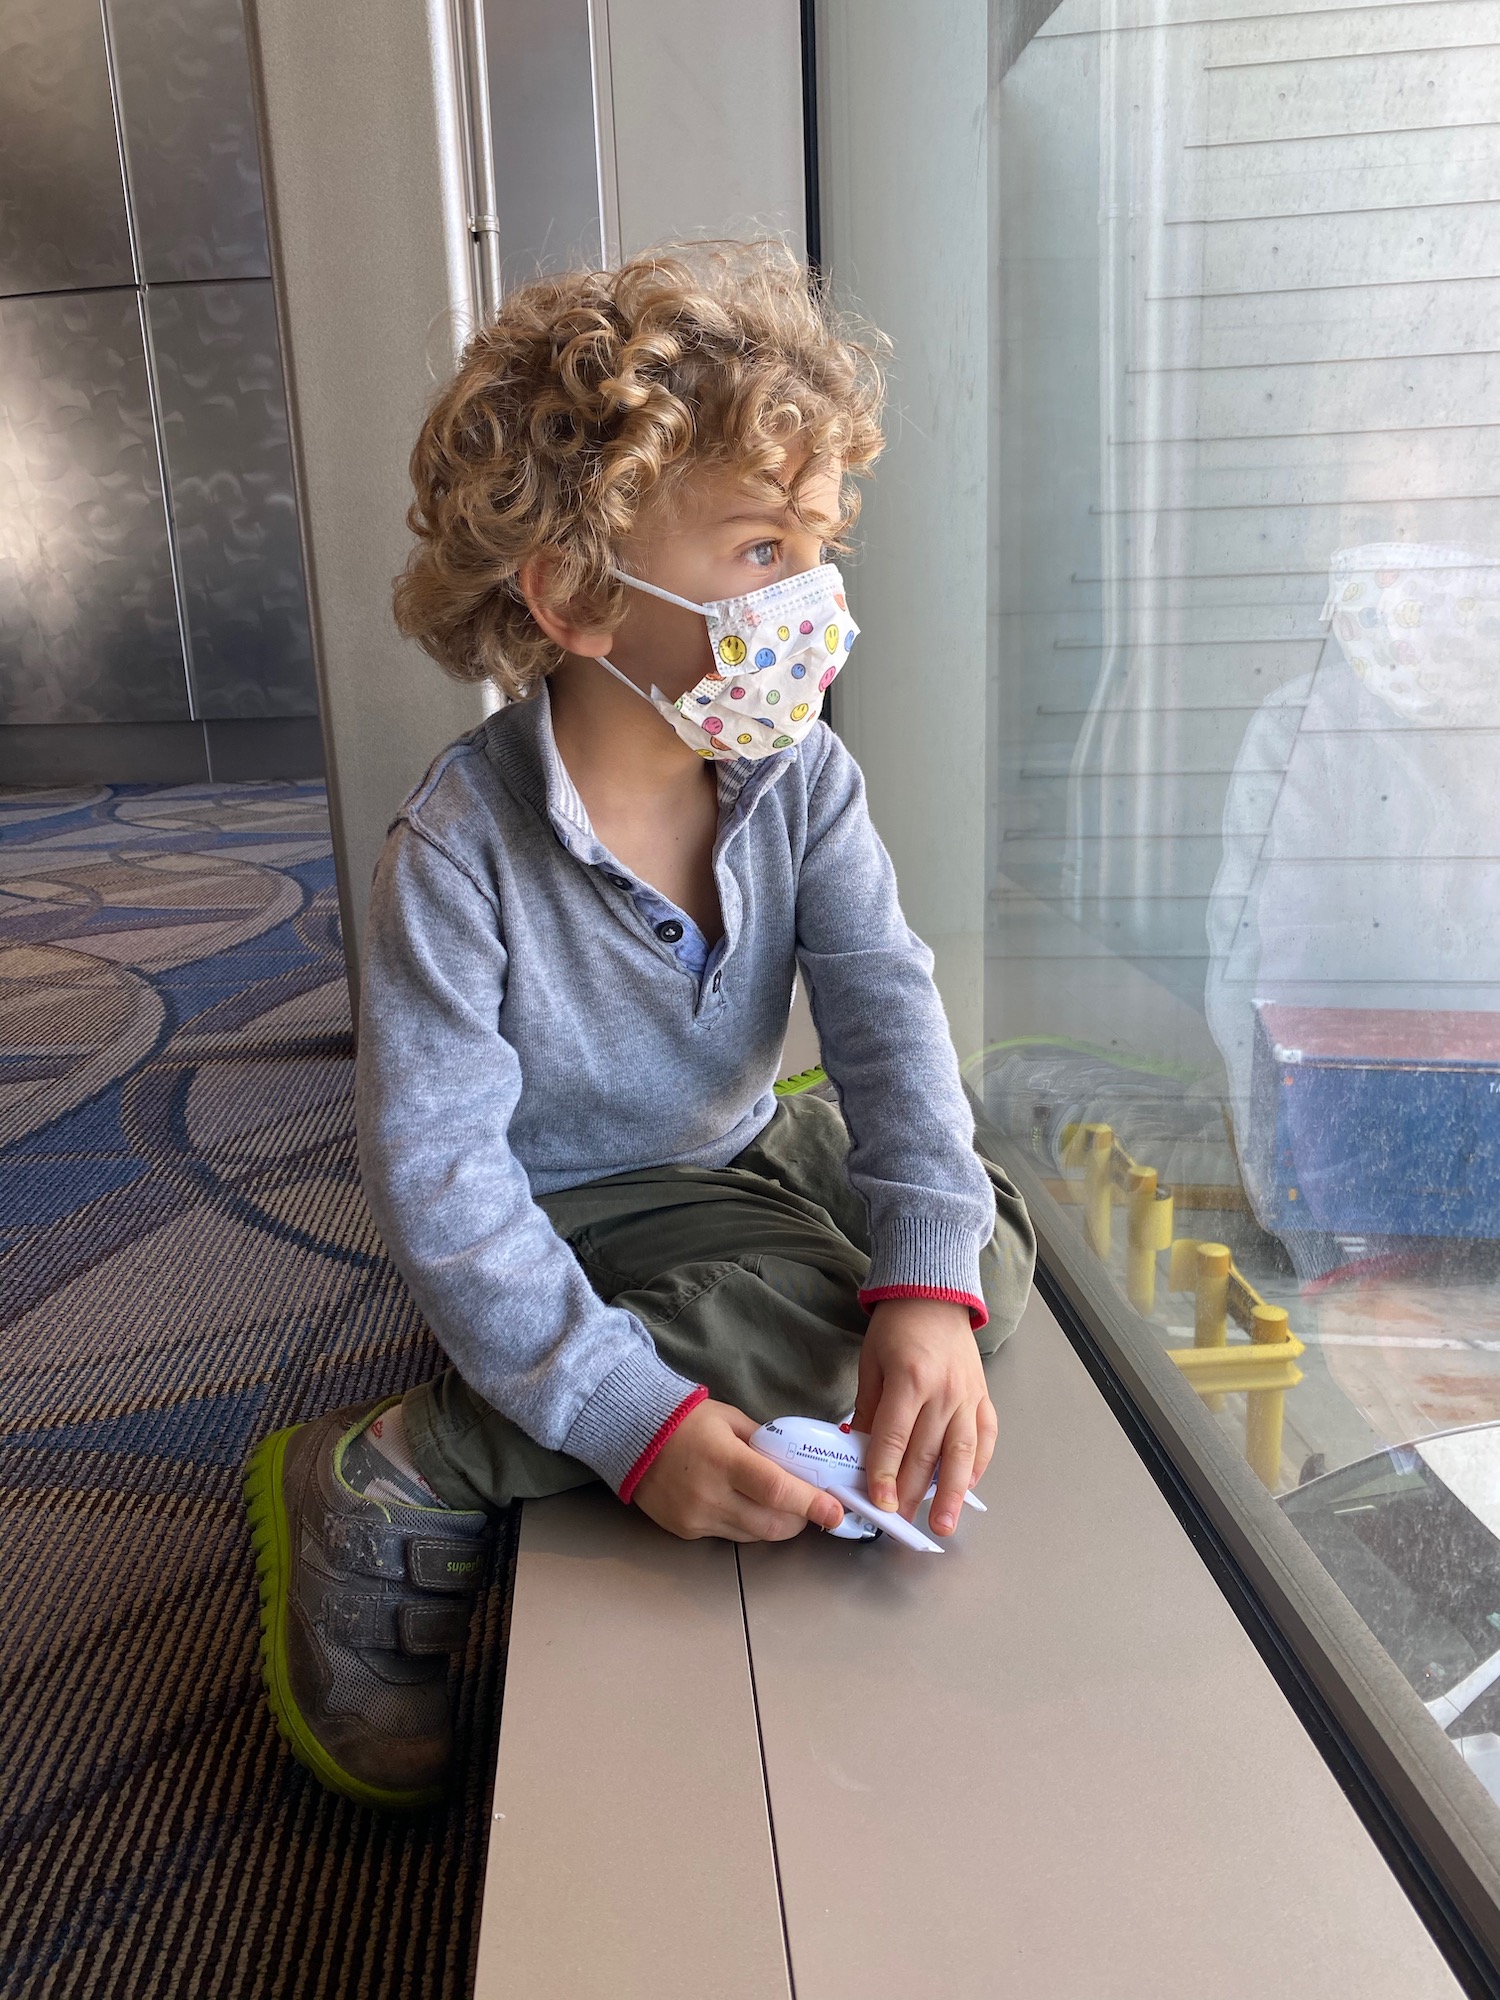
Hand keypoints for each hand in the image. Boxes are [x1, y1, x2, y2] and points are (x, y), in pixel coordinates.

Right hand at [632, 1399, 845, 1542]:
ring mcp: (696, 1517)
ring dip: (776, 1525)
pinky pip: (729, 1536)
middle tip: (812, 1506)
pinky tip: (744, 1505)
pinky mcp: (685, 1531)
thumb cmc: (684, 1419)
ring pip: (753, 1536)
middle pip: (771, 1524)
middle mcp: (710, 1495)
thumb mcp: (731, 1419)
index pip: (777, 1490)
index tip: (836, 1512)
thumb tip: (799, 1465)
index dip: (811, 1503)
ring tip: (782, 1506)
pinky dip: (746, 1525)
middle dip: (800, 1519)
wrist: (630, 1433)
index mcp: (725, 1460)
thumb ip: (766, 1443)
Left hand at [852, 1299, 996, 1536]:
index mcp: (910, 1380)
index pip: (895, 1439)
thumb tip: (863, 1452)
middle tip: (899, 1524)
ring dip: (952, 1494)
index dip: (884, 1475)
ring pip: (962, 1454)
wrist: (935, 1294)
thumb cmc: (897, 1327)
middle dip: (911, 1494)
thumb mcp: (871, 1363)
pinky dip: (978, 1466)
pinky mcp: (983, 1397)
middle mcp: (944, 1392)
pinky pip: (985, 1438)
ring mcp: (969, 1396)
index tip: (878, 1503)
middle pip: (926, 1454)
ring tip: (944, 1524)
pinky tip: (967, 1488)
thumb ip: (870, 1409)